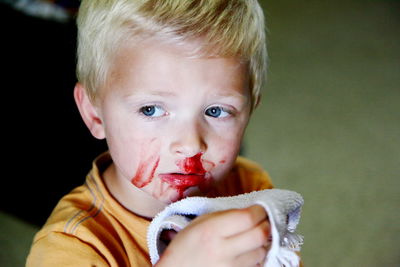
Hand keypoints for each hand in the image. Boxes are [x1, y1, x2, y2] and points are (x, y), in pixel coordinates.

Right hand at [155, 205, 270, 266]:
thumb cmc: (187, 245)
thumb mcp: (201, 222)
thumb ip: (226, 216)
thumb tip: (252, 212)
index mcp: (212, 231)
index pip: (247, 218)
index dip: (260, 211)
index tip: (261, 209)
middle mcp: (222, 251)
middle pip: (259, 235)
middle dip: (266, 225)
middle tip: (264, 221)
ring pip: (261, 252)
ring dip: (262, 243)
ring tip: (253, 238)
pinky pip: (256, 266)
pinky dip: (256, 258)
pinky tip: (247, 253)